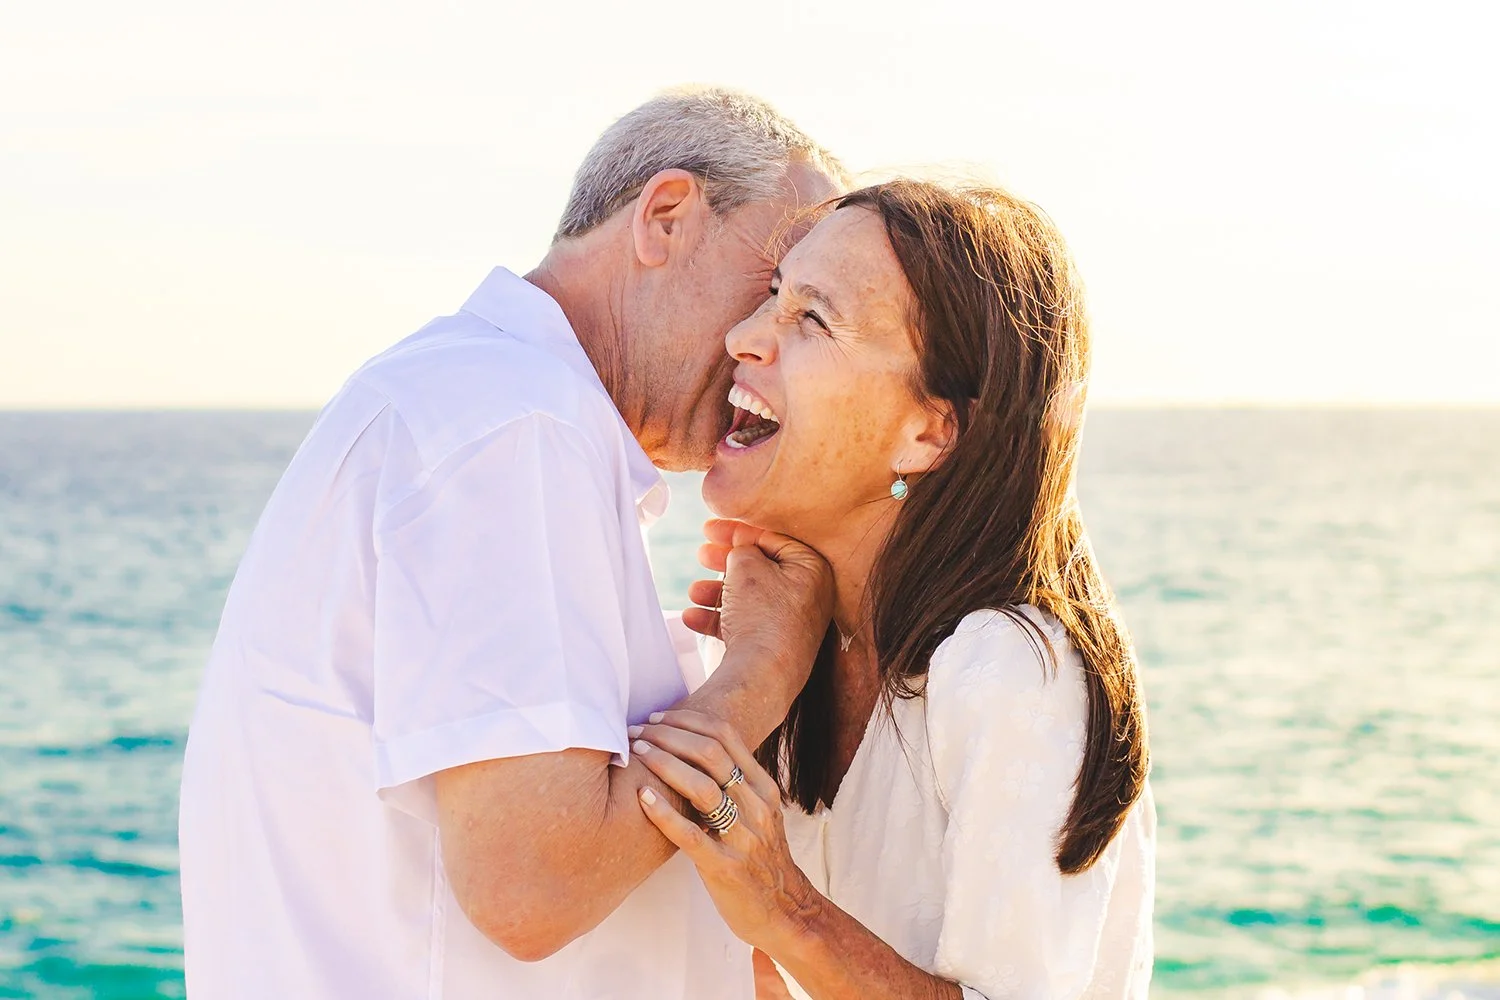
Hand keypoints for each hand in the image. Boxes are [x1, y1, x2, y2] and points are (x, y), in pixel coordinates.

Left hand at [630, 709, 821, 954]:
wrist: (783, 910)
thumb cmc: (760, 858)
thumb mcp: (758, 813)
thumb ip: (735, 784)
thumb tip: (691, 750)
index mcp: (763, 787)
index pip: (726, 737)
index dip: (688, 721)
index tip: (658, 718)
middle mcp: (756, 806)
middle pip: (710, 754)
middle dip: (669, 736)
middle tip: (637, 733)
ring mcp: (742, 837)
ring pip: (701, 787)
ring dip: (664, 764)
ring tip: (637, 753)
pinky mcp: (724, 867)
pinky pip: (690, 834)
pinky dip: (663, 813)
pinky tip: (642, 797)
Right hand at [683, 519, 832, 698]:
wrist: (762, 676)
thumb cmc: (761, 616)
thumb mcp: (746, 566)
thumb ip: (742, 549)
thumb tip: (741, 551)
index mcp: (812, 568)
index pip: (773, 539)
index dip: (738, 531)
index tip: (709, 529)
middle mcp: (810, 596)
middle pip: (761, 569)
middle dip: (725, 562)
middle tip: (701, 553)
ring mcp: (794, 624)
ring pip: (750, 598)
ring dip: (717, 592)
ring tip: (694, 592)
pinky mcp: (777, 647)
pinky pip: (747, 625)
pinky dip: (720, 619)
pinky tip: (692, 618)